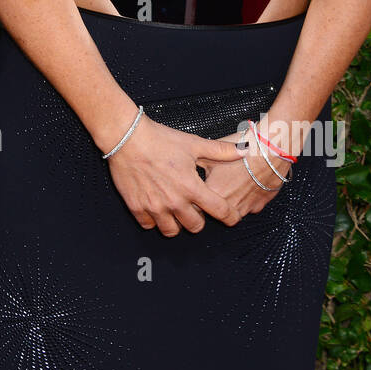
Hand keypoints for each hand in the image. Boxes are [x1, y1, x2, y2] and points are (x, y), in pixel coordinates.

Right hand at [105, 116, 242, 235]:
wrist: (127, 137)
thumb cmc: (160, 139)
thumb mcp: (193, 143)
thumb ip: (220, 151)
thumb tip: (243, 150)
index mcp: (191, 187)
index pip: (219, 211)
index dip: (230, 216)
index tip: (231, 217)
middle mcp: (174, 201)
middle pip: (195, 227)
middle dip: (199, 220)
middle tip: (196, 209)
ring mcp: (154, 207)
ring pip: (172, 231)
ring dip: (177, 224)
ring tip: (176, 211)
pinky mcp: (136, 207)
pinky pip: (149, 225)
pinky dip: (154, 220)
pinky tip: (156, 208)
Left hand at [202, 129, 292, 219]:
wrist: (272, 151)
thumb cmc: (243, 149)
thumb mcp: (213, 152)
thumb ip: (197, 163)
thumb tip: (188, 166)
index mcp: (213, 192)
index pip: (195, 205)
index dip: (194, 196)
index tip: (195, 190)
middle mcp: (228, 205)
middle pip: (213, 211)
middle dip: (211, 201)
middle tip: (214, 185)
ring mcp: (244, 208)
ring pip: (231, 212)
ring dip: (229, 202)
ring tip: (232, 184)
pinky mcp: (259, 207)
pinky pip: (247, 208)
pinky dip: (245, 200)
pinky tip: (245, 185)